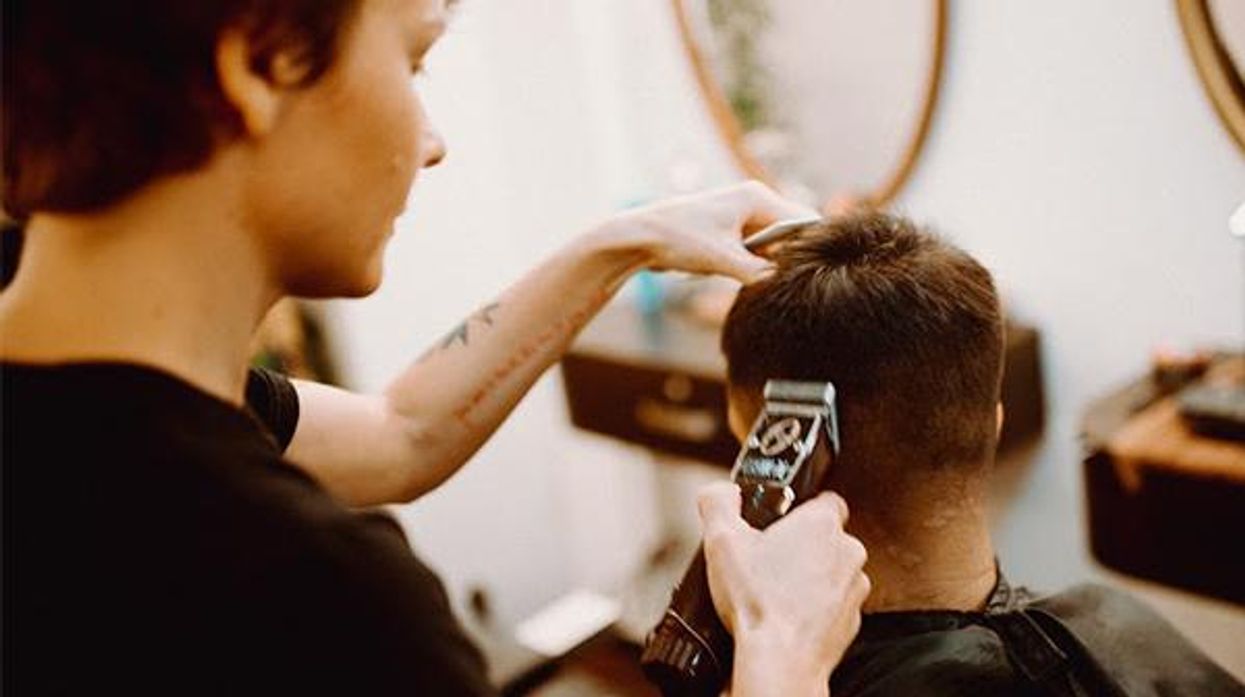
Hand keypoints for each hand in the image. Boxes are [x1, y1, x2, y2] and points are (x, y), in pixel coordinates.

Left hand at [594, 181, 814, 282]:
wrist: (638, 237)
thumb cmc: (678, 239)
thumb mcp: (722, 260)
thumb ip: (758, 272)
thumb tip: (783, 284)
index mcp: (756, 197)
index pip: (802, 221)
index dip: (807, 249)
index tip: (806, 275)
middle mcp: (753, 202)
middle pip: (790, 233)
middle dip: (788, 258)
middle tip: (787, 285)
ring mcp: (741, 216)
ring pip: (773, 245)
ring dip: (770, 264)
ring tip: (763, 283)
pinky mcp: (730, 232)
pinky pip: (756, 250)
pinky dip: (755, 265)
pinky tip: (746, 280)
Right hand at [698, 482, 868, 690]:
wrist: (781, 661)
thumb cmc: (759, 604)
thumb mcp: (721, 540)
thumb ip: (719, 503)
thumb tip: (721, 492)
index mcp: (822, 524)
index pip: (823, 498)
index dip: (798, 508)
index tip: (778, 522)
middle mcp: (847, 552)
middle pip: (825, 537)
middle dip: (799, 546)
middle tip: (768, 560)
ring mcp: (853, 589)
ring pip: (831, 572)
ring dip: (809, 578)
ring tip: (775, 591)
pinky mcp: (851, 621)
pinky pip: (833, 605)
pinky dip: (814, 608)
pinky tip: (785, 614)